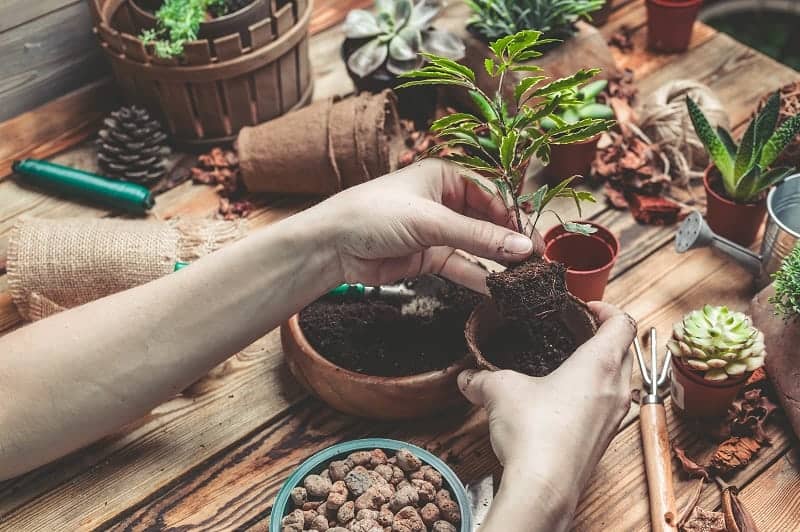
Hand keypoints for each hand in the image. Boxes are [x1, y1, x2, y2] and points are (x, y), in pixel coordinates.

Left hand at [312, 158, 543, 293]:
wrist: (332, 245)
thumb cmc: (375, 214)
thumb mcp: (431, 221)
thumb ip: (478, 237)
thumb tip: (523, 248)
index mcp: (445, 176)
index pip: (492, 193)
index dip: (514, 216)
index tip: (534, 239)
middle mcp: (444, 201)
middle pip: (488, 221)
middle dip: (510, 241)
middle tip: (537, 261)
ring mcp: (437, 231)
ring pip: (476, 246)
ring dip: (498, 261)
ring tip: (524, 278)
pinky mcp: (428, 257)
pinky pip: (461, 266)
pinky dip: (478, 277)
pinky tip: (498, 288)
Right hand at [457, 302, 635, 530]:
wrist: (544, 488)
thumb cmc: (535, 434)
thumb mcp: (500, 391)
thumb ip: (482, 378)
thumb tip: (467, 378)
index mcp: (599, 364)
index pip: (623, 323)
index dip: (607, 309)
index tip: (586, 308)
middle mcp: (615, 389)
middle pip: (624, 350)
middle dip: (603, 336)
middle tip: (575, 331)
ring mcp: (613, 418)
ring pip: (619, 380)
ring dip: (601, 367)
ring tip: (568, 364)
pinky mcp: (603, 440)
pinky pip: (608, 406)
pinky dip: (593, 394)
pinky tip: (561, 401)